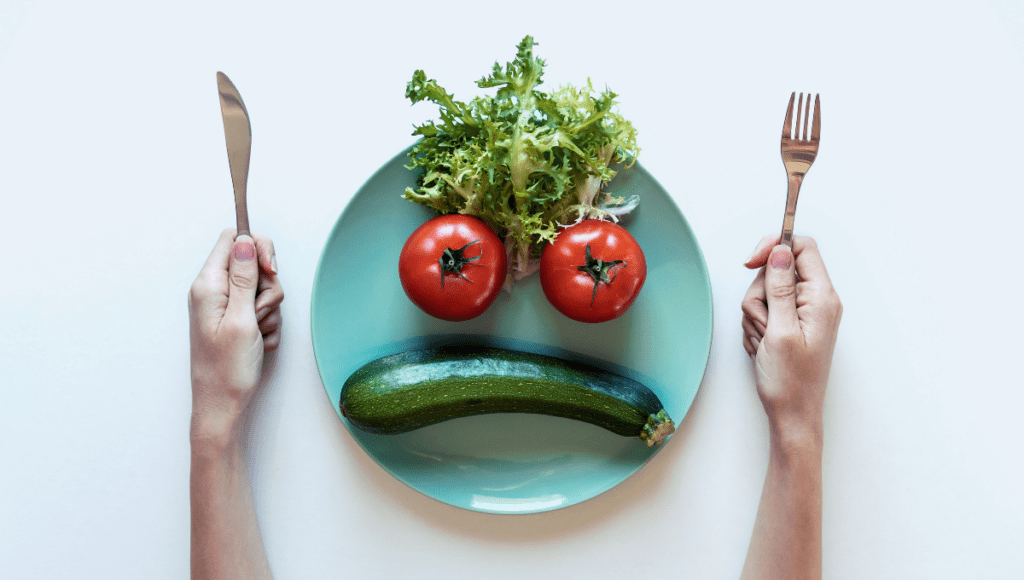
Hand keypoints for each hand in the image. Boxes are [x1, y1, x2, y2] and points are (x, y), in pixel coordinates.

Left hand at [188, 229, 283, 439]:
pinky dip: (268, 324)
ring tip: (258, 332)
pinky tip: (259, 342)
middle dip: (268, 284)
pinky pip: (262, 309)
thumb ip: (243, 276)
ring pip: (262, 288)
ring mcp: (226, 306)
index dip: (257, 247)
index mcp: (208, 285)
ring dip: (270, 309)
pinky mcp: (236, 320)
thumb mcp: (241, 318)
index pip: (233, 239)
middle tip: (262, 310)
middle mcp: (214, 290)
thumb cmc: (226, 369)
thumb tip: (244, 239)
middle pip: (253, 262)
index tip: (270, 270)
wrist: (222, 405)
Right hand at [741, 235, 841, 439]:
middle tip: (763, 323)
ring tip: (763, 339)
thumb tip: (781, 250)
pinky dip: (756, 325)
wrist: (792, 414)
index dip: (775, 246)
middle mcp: (816, 300)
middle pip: (777, 270)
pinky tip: (762, 345)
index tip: (751, 262)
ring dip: (755, 314)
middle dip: (759, 293)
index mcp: (822, 297)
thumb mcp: (781, 330)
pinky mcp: (790, 323)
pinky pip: (763, 310)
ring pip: (765, 291)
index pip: (801, 248)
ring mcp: (802, 312)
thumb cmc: (791, 380)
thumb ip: (780, 287)